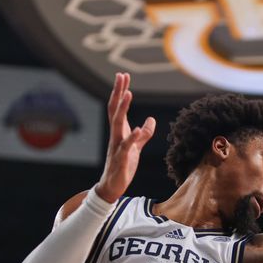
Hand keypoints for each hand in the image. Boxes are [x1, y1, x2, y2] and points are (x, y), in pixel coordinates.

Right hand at [96, 73, 155, 202]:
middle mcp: (115, 136)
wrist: (112, 187)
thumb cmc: (122, 166)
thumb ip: (143, 135)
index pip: (118, 108)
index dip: (120, 92)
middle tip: (121, 76)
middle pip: (115, 110)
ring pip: (117, 124)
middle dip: (118, 92)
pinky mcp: (121, 160)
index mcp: (119, 132)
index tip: (123, 76)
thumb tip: (150, 120)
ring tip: (128, 94)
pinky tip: (137, 129)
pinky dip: (132, 138)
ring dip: (122, 109)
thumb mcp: (136, 148)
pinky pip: (126, 147)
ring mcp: (116, 147)